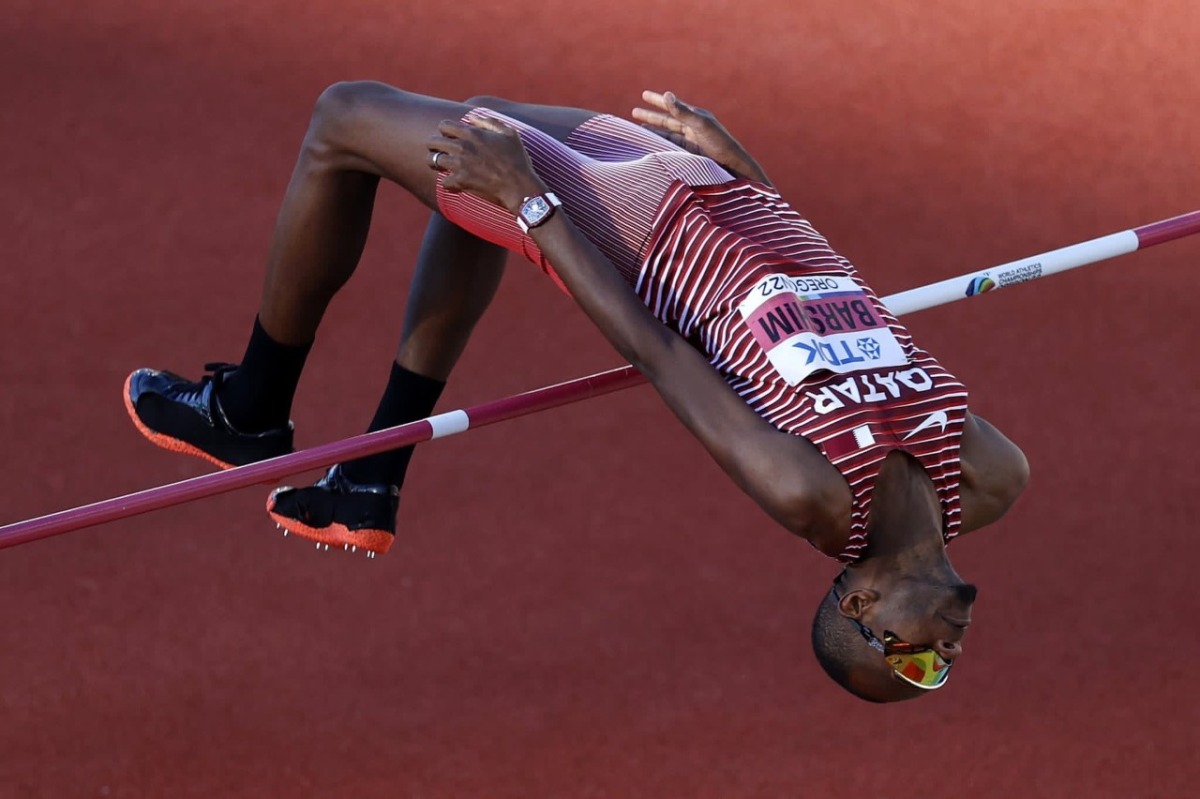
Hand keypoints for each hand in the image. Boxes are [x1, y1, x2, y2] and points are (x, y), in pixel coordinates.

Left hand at [426, 116, 546, 212]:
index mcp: (472, 133)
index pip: (444, 125)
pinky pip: (444, 182)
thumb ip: (490, 122)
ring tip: (441, 167)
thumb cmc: (517, 160)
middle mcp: (462, 147)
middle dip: (434, 146)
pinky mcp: (460, 181)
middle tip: (440, 152)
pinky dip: (449, 184)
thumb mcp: (510, 134)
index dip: (444, 131)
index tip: (449, 138)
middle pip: (433, 141)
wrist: (519, 186)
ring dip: (436, 163)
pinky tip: (455, 184)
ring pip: (432, 161)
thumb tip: (473, 118)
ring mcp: (460, 164)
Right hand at [631, 91, 769, 184]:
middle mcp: (693, 127)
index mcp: (696, 116)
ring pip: (668, 133)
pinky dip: (660, 144)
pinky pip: (672, 146)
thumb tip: (667, 95)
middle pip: (668, 119)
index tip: (643, 94)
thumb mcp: (700, 125)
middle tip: (634, 111)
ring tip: (638, 129)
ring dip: (653, 130)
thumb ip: (683, 112)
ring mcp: (692, 141)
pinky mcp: (691, 154)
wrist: (733, 168)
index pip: (673, 105)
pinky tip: (652, 144)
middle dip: (651, 115)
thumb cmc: (719, 144)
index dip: (657, 100)